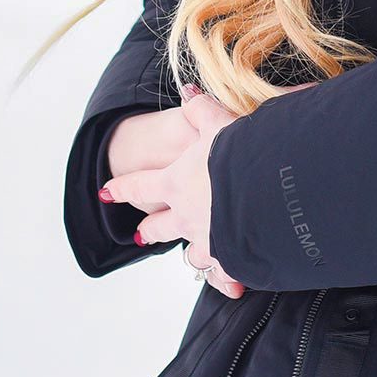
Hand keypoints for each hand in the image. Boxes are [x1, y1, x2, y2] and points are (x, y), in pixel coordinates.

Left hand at [100, 86, 246, 297]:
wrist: (269, 191)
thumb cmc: (239, 154)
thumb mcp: (218, 122)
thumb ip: (200, 109)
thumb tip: (187, 93)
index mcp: (176, 182)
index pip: (141, 184)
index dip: (124, 187)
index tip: (107, 191)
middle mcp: (186, 216)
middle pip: (160, 227)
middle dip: (150, 229)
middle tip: (141, 235)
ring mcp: (209, 241)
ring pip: (191, 254)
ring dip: (191, 254)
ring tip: (193, 256)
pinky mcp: (233, 260)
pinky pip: (224, 274)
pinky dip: (227, 277)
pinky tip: (233, 282)